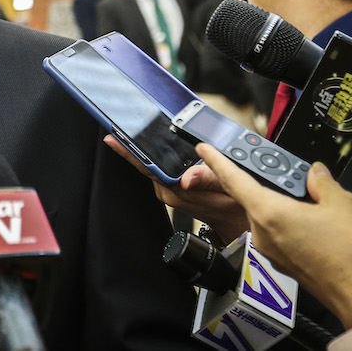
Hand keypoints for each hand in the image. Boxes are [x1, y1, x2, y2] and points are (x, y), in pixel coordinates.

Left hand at [103, 135, 248, 241]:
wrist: (238, 225)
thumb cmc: (235, 208)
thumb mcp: (229, 189)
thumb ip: (209, 180)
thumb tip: (188, 177)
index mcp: (176, 189)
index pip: (146, 167)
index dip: (128, 152)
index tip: (112, 138)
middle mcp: (168, 191)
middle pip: (146, 164)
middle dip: (132, 145)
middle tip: (118, 125)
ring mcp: (169, 191)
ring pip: (153, 166)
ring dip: (145, 150)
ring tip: (132, 129)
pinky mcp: (173, 190)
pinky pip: (161, 170)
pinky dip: (158, 156)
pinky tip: (155, 143)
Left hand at [199, 143, 351, 329]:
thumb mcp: (343, 204)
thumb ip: (322, 183)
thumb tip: (315, 174)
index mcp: (269, 213)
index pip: (233, 180)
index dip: (216, 161)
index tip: (204, 150)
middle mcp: (263, 234)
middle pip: (254, 198)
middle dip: (269, 184)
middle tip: (290, 175)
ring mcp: (272, 252)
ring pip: (270, 217)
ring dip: (284, 205)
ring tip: (315, 204)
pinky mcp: (284, 265)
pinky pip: (280, 235)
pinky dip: (291, 224)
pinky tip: (316, 225)